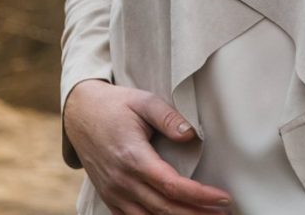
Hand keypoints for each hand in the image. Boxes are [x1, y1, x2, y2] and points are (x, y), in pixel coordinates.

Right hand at [63, 79, 232, 214]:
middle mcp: (121, 180)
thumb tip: (191, 134)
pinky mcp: (108, 195)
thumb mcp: (144, 101)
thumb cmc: (116, 105)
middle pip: (163, 208)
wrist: (80, 114)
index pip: (171, 185)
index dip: (199, 195)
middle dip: (196, 214)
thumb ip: (169, 117)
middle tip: (224, 213)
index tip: (224, 198)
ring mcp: (112, 191)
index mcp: (132, 157)